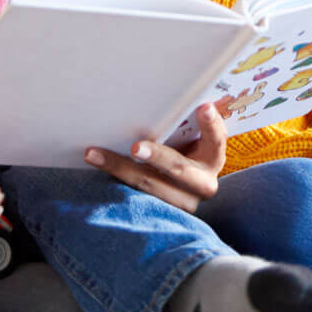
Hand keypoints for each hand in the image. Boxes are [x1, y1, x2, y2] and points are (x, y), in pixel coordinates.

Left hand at [86, 103, 226, 213]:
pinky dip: (113, 182)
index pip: (217, 140)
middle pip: (179, 169)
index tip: (203, 107)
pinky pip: (135, 199)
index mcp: (213, 158)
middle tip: (136, 147)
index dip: (211, 125)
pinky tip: (96, 168)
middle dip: (157, 157)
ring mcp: (181, 203)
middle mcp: (202, 184)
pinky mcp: (161, 214)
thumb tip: (169, 97)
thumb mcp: (191, 141)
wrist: (180, 193)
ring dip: (120, 169)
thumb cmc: (183, 155)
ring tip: (94, 154)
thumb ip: (186, 125)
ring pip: (150, 186)